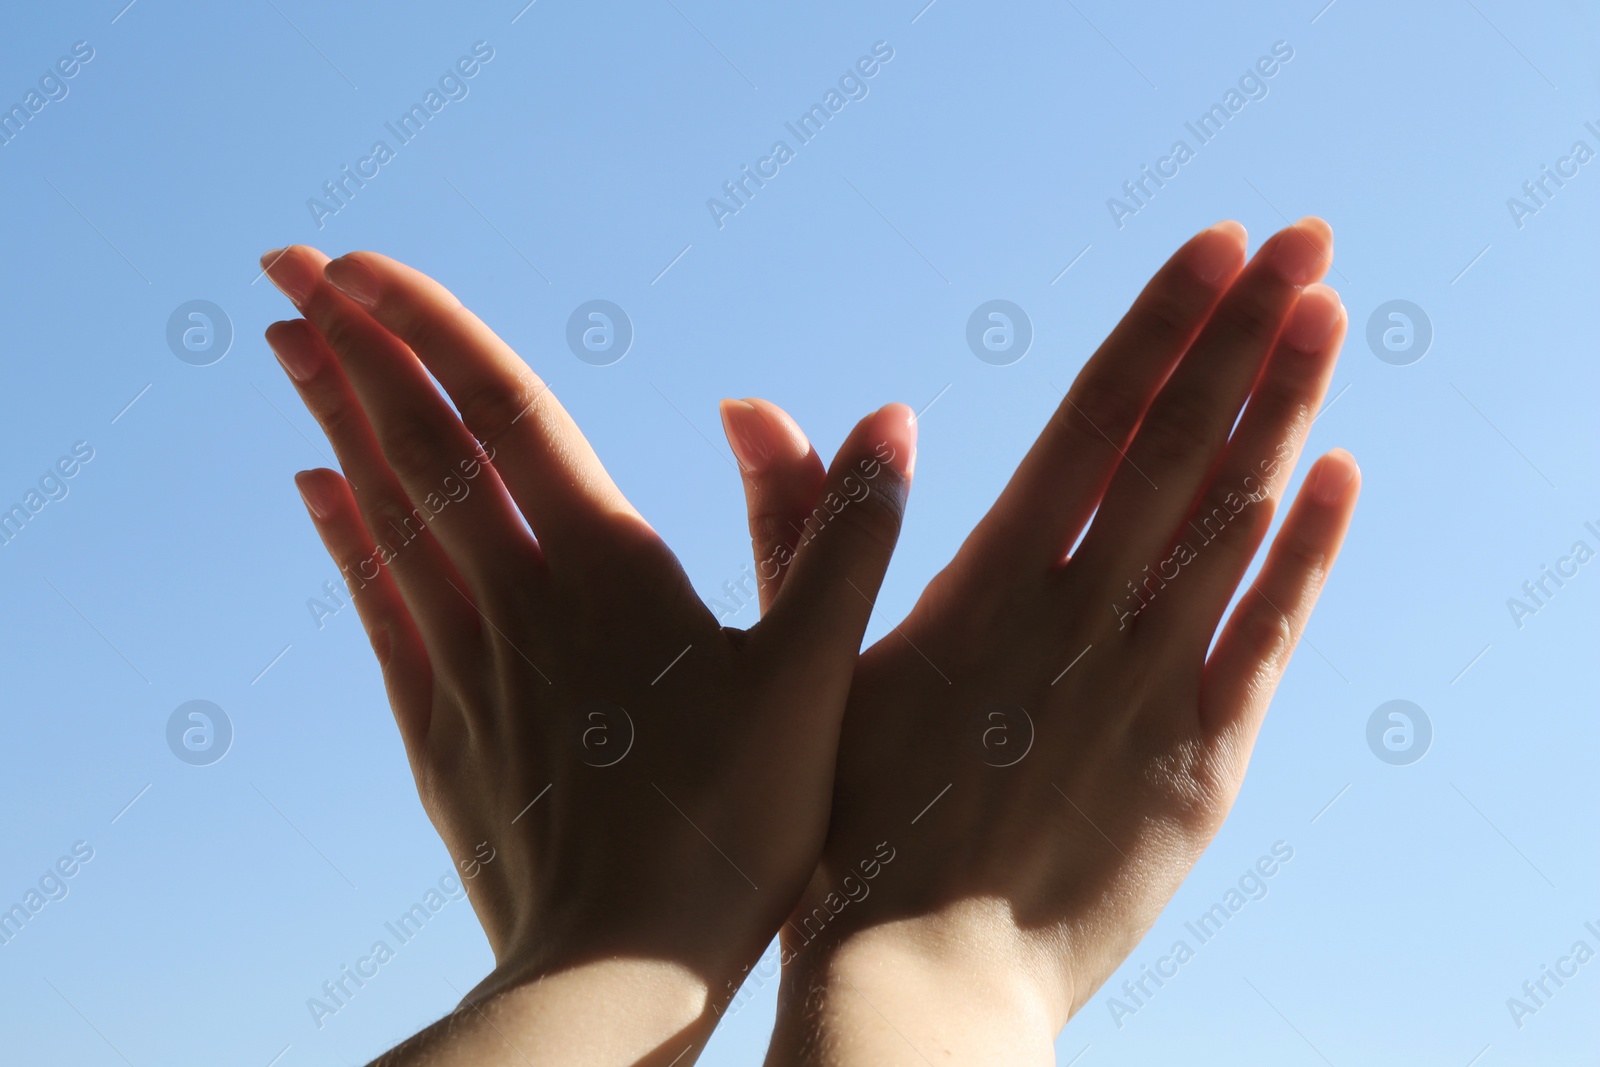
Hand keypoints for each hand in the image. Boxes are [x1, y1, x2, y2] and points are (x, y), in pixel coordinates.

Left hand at [260, 246, 916, 1064]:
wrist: (617, 971)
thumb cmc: (734, 827)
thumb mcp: (819, 676)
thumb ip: (844, 539)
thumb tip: (891, 420)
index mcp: (606, 567)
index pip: (503, 410)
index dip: (431, 327)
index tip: (364, 263)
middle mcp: (516, 596)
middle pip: (419, 442)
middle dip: (352, 344)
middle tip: (290, 263)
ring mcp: (463, 659)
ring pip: (384, 509)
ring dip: (333, 416)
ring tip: (286, 340)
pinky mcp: (436, 723)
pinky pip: (376, 601)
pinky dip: (344, 534)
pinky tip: (315, 489)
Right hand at [724, 219, 1359, 1063]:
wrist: (920, 979)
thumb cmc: (847, 819)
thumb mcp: (808, 660)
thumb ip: (802, 525)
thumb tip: (753, 405)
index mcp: (988, 582)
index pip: (1093, 418)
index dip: (1158, 325)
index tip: (1216, 248)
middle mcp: (1079, 614)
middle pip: (1177, 443)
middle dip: (1242, 331)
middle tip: (1303, 237)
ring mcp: (1147, 684)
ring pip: (1231, 520)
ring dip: (1285, 408)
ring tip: (1329, 311)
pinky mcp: (1197, 760)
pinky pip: (1265, 636)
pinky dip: (1305, 552)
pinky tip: (1339, 472)